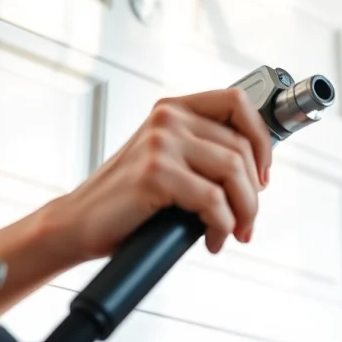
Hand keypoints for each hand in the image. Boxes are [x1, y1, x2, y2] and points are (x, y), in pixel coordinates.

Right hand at [53, 87, 273, 259]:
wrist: (79, 223)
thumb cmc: (126, 200)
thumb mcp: (167, 161)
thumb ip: (202, 152)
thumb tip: (257, 171)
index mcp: (173, 109)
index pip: (237, 102)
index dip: (261, 139)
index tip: (263, 175)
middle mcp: (168, 118)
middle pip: (241, 147)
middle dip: (253, 193)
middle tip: (247, 221)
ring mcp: (161, 143)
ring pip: (234, 173)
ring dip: (243, 212)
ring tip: (231, 232)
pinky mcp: (156, 173)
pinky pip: (213, 201)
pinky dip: (222, 226)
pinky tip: (212, 239)